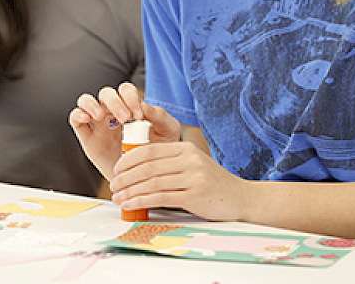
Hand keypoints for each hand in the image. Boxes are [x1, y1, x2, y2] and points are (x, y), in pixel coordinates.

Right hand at [68, 82, 180, 179]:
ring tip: (101, 116)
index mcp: (130, 107)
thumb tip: (145, 105)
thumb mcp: (167, 132)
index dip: (130, 97)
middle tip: (125, 119)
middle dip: (115, 102)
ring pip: (86, 100)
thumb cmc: (158, 152)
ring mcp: (98, 124)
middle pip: (106, 93)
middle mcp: (112, 112)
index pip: (125, 90)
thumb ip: (160, 116)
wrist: (145, 180)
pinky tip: (88, 119)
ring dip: (92, 104)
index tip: (139, 115)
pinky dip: (78, 114)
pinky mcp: (87, 138)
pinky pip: (75, 119)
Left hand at [109, 141, 247, 221]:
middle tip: (113, 185)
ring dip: (130, 191)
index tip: (116, 170)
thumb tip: (137, 172)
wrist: (241, 198)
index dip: (129, 160)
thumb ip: (170, 164)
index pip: (150, 150)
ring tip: (118, 198)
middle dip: (125, 177)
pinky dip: (142, 201)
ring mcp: (193, 176)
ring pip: (152, 182)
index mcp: (185, 149)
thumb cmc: (212, 185)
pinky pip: (161, 197)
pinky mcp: (194, 195)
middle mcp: (189, 159)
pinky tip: (131, 205)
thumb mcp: (193, 166)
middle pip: (148, 166)